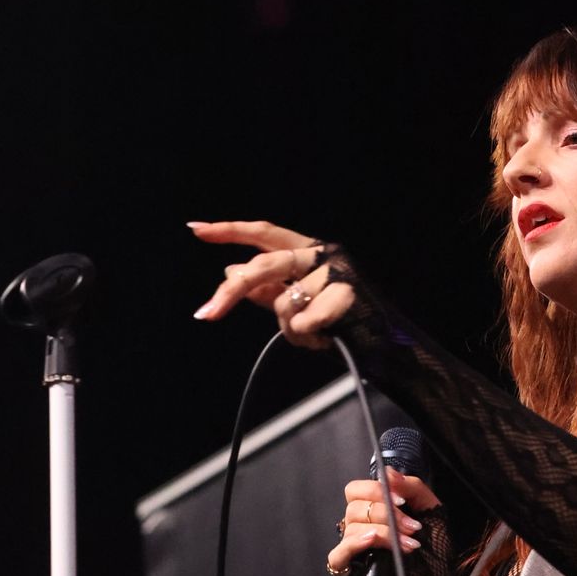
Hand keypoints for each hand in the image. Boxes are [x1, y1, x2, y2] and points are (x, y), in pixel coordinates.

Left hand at [189, 219, 353, 348]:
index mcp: (308, 250)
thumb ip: (267, 287)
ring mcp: (335, 272)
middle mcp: (321, 254)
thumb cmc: (339, 320)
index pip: (265, 233)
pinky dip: (306, 337)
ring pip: (284, 302)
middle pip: (265, 264)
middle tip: (206, 313)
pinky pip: (303, 321)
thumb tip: (230, 270)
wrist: (381, 345)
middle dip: (232, 291)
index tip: (196, 231)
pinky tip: (324, 339)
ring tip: (311, 336)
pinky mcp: (345, 294)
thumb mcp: (297, 303)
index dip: (231, 230)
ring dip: (289, 328)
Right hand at [327, 467, 442, 575]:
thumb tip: (388, 472)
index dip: (375, 490)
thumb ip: (411, 486)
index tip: (401, 501)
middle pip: (354, 508)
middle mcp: (360, 528)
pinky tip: (371, 541)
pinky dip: (353, 544)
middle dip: (386, 514)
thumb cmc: (435, 549)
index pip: (357, 490)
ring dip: (383, 532)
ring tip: (408, 544)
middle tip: (411, 527)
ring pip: (351, 528)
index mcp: (374, 511)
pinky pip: (337, 554)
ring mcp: (354, 550)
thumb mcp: (430, 509)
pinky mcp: (350, 571)